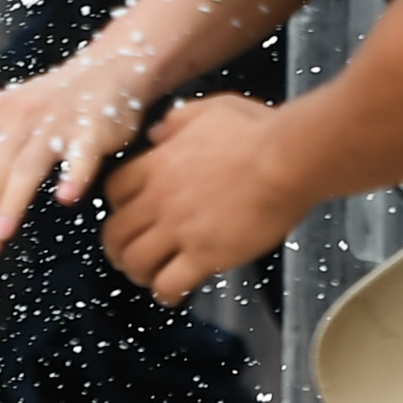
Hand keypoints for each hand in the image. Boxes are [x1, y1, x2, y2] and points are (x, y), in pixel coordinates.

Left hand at [0, 51, 154, 253]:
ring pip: (26, 168)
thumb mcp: (12, 112)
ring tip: (3, 235)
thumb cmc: (59, 100)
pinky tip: (66, 197)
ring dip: (11, 205)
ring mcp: (57, 121)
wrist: (110, 68)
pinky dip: (73, 177)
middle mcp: (21, 115)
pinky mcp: (93, 128)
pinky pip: (80, 156)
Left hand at [102, 95, 310, 306]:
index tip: (129, 213)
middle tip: (131, 254)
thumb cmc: (259, 133)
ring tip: (152, 276)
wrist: (288, 160)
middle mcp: (160, 200)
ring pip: (135, 263)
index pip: (114, 192)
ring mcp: (180, 230)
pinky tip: (176, 292)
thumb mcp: (214, 109)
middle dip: (119, 248)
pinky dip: (167, 293)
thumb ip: (180, 120)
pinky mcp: (205, 255)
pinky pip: (169, 285)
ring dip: (139, 273)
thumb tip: (158, 132)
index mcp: (158, 164)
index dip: (118, 206)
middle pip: (115, 234)